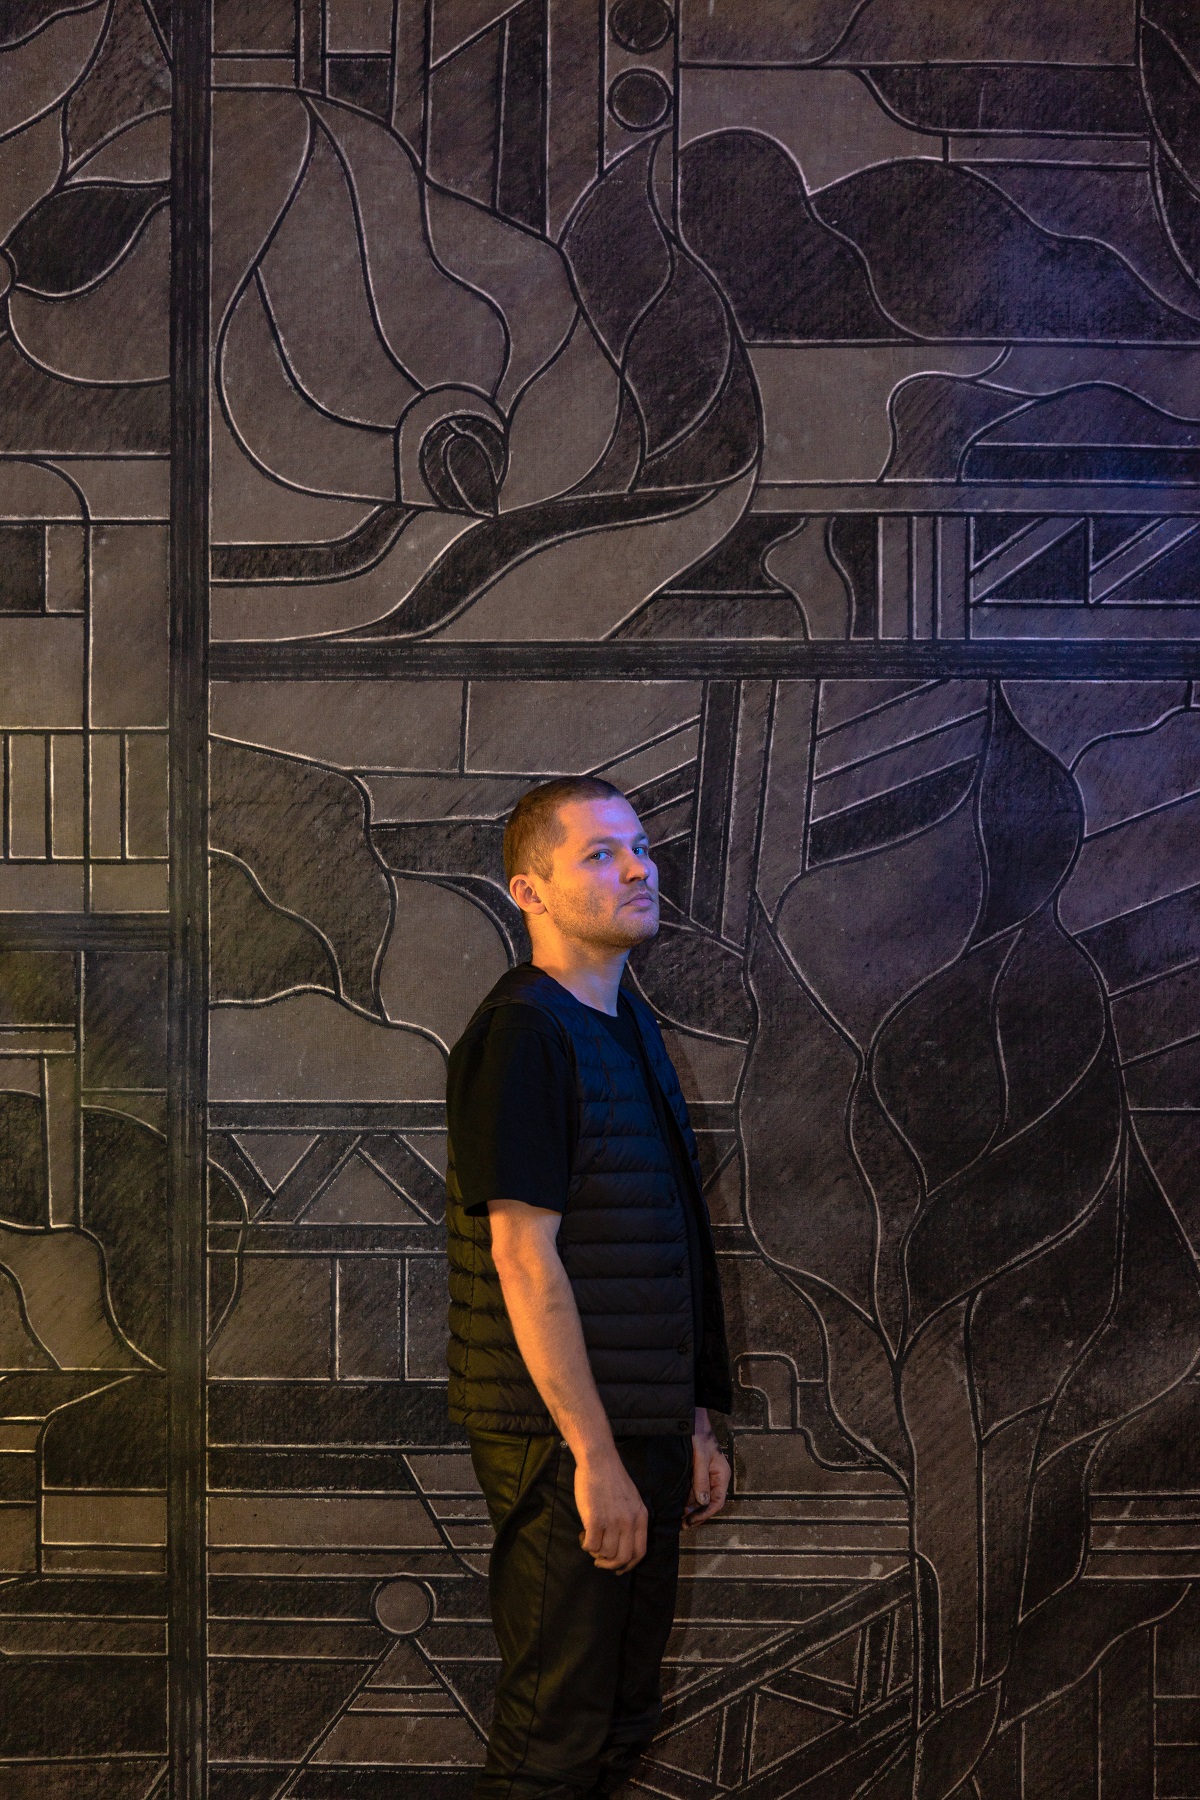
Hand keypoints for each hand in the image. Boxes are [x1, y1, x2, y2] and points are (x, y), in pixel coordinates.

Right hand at [575, 1449, 648, 1573]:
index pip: (640, 1552)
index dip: (629, 1565)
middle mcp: (629, 1522)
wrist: (599, 1461)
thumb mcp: (632, 1499)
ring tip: (590, 1539)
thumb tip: (623, 1543)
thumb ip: (631, 1520)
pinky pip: (591, 1545)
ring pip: (605, 1553)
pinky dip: (586, 1545)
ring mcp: (613, 1522)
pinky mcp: (595, 1520)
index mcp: (641, 1517)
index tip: (618, 1568)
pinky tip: (583, 1535)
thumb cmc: (612, 1478)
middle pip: (623, 1558)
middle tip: (599, 1561)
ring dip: (596, 1552)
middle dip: (609, 1564)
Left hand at [683, 1409, 730, 1529]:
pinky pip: (692, 1489)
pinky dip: (685, 1497)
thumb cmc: (698, 1434)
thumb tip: (702, 1502)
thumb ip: (701, 1479)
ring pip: (699, 1497)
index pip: (717, 1502)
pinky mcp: (696, 1472)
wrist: (690, 1418)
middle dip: (695, 1513)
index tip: (690, 1521)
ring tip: (675, 1515)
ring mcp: (705, 1476)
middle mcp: (715, 1478)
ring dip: (689, 1507)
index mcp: (722, 1475)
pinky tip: (674, 1502)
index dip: (704, 1514)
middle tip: (680, 1523)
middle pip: (708, 1502)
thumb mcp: (700, 1457)